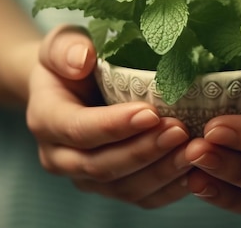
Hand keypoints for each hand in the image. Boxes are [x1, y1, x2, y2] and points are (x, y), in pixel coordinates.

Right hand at [26, 25, 191, 208]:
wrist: (70, 85)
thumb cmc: (71, 58)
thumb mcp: (62, 42)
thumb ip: (66, 48)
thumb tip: (82, 59)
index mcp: (46, 119)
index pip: (78, 129)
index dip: (114, 126)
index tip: (150, 113)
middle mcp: (60, 157)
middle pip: (102, 166)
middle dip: (144, 151)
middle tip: (180, 130)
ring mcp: (85, 177)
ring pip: (124, 188)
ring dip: (162, 172)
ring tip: (194, 150)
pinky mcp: (111, 187)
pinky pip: (141, 198)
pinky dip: (170, 188)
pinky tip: (194, 169)